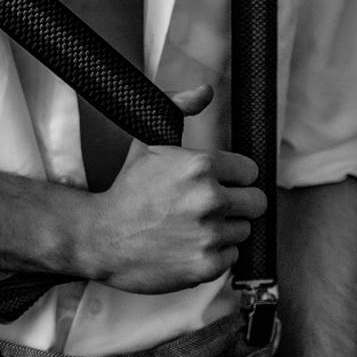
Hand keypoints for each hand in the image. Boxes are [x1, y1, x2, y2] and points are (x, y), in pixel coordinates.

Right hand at [88, 85, 267, 293]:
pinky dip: (214, 253)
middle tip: (210, 206)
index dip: (233, 177)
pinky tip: (189, 245)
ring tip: (194, 226)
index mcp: (201, 166)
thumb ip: (178, 109)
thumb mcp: (149, 141)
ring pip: (244, 230)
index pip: (250, 171)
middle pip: (257, 202)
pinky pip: (232, 257)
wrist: (100, 236)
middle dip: (237, 203)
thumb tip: (204, 90)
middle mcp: (210, 199)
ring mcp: (209, 235)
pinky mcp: (206, 265)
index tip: (218, 182)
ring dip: (224, 229)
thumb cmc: (126, 189)